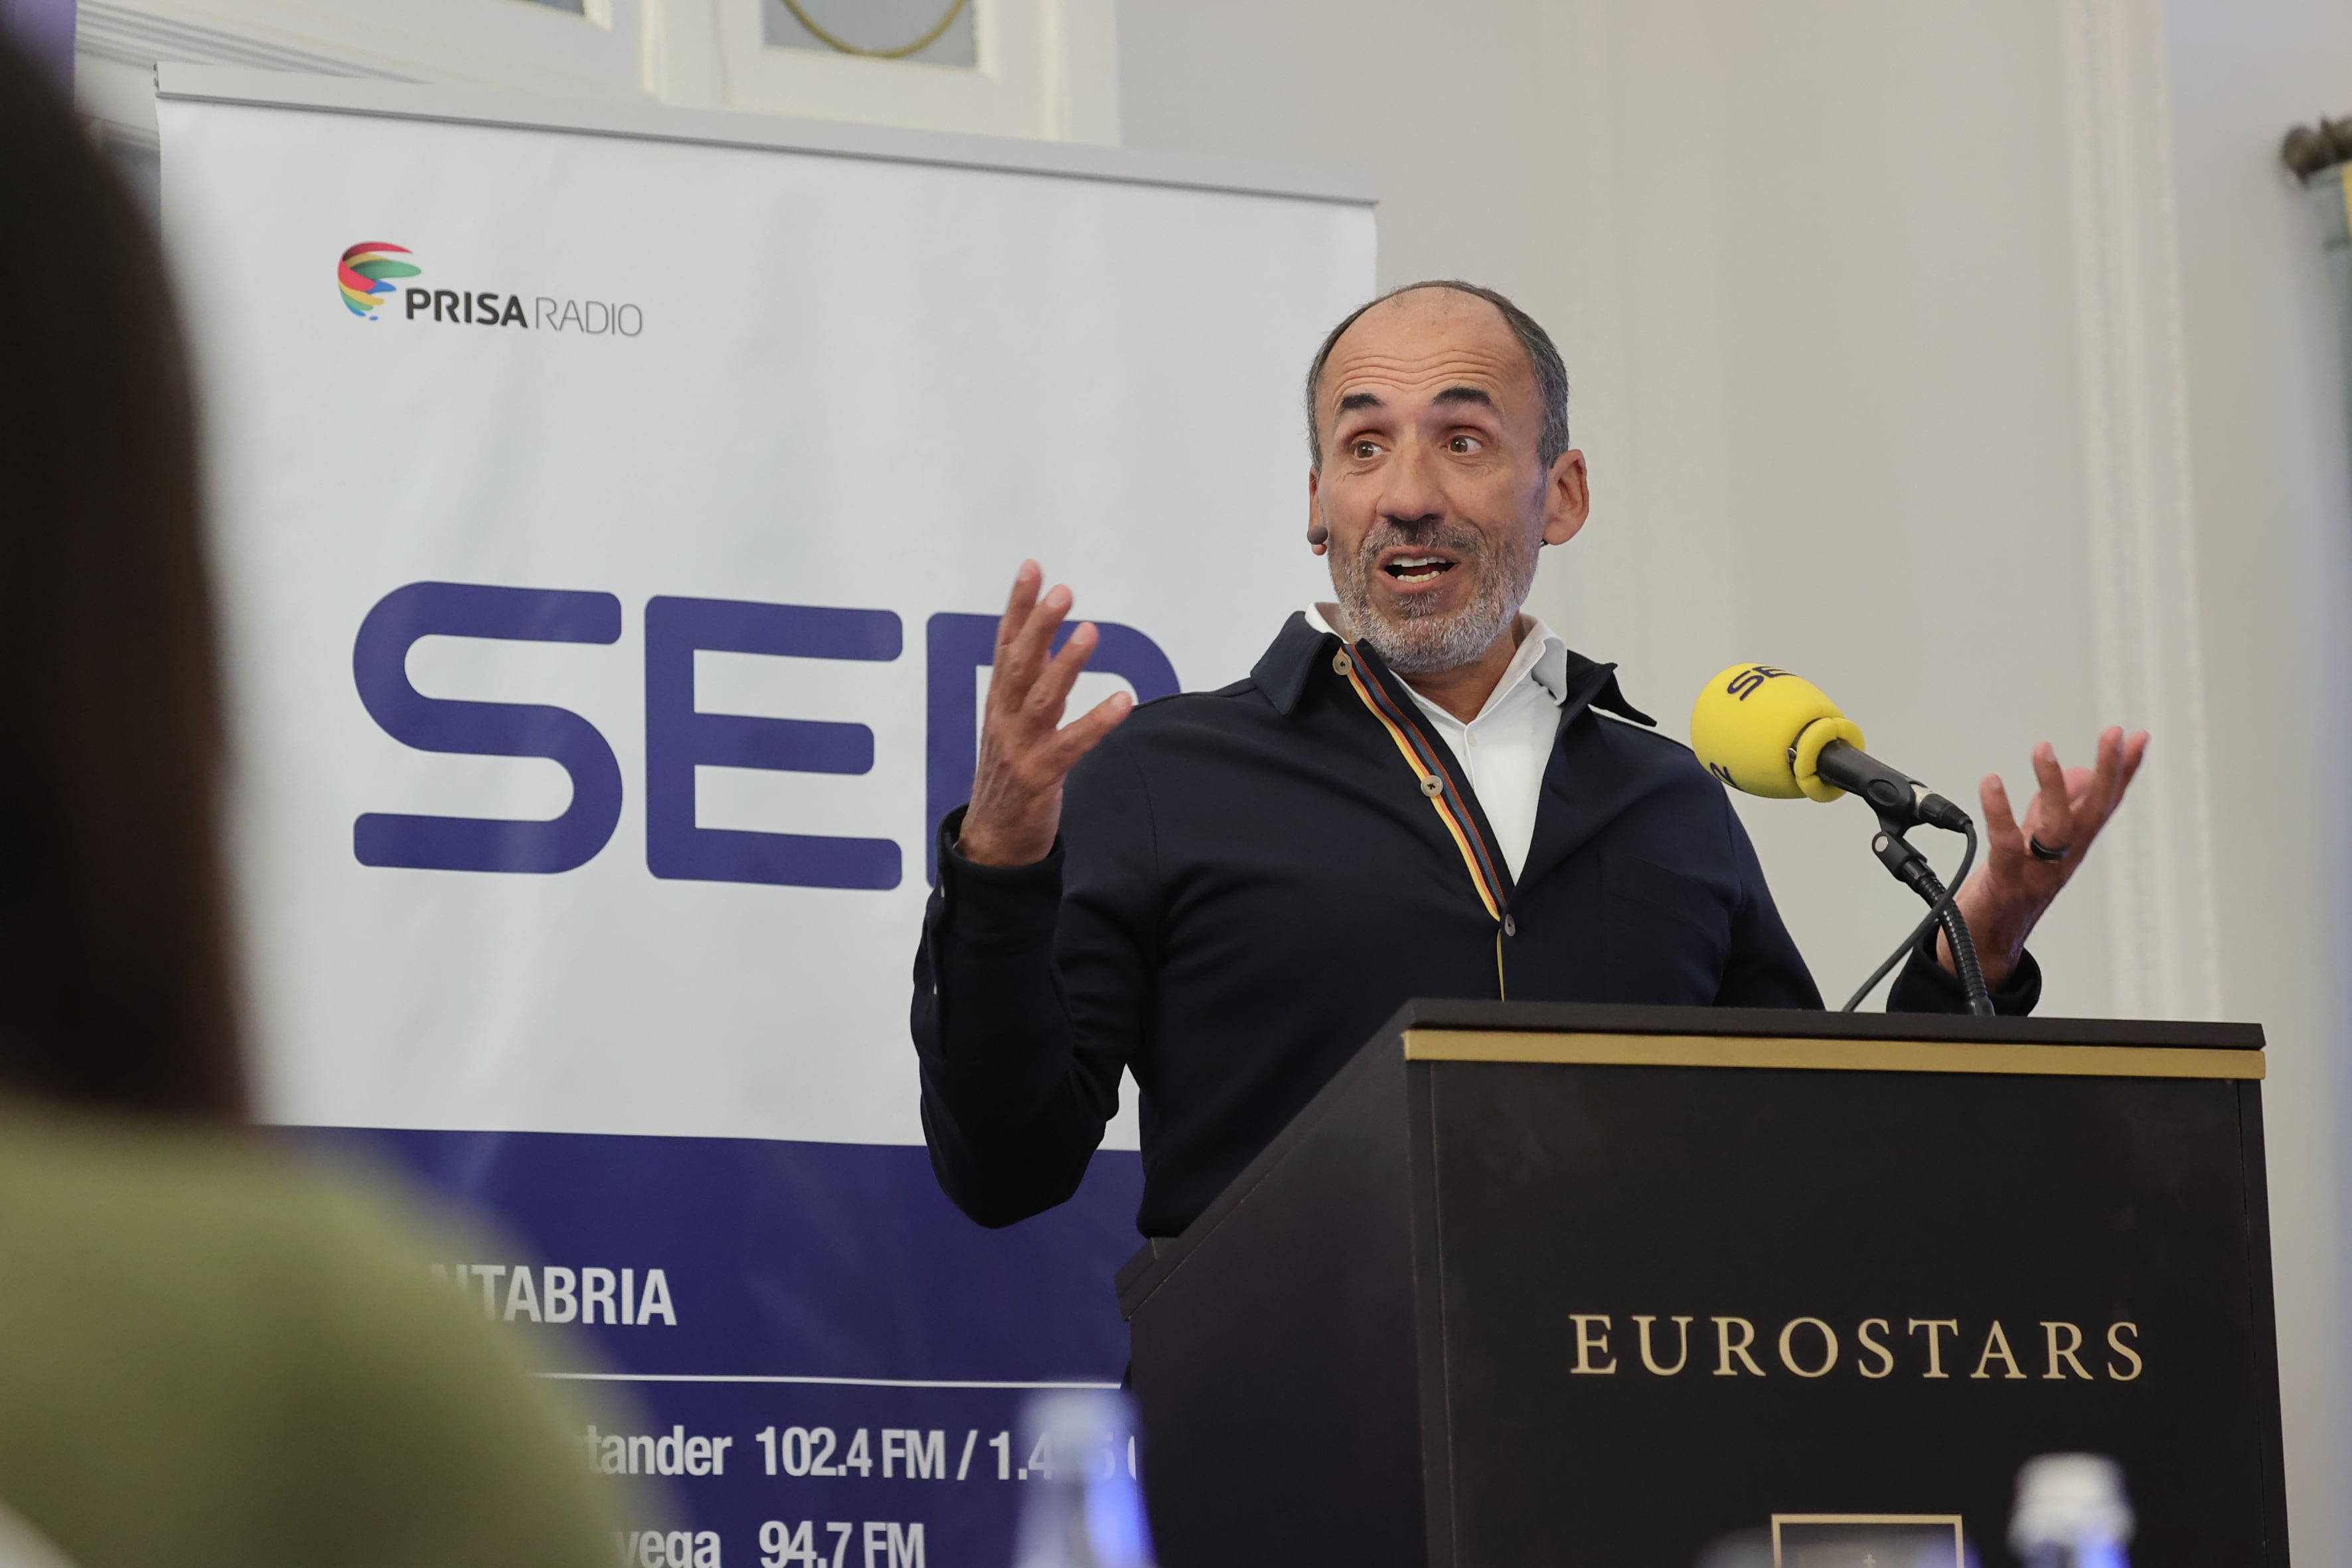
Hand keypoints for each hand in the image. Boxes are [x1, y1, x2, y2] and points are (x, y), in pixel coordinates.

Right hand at [956, 562, 1134, 867]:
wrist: (992, 842)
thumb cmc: (1009, 777)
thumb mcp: (1013, 724)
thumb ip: (1030, 684)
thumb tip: (1046, 643)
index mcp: (998, 702)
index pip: (1006, 644)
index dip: (1018, 606)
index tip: (1031, 568)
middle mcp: (1004, 719)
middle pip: (1019, 663)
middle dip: (1038, 624)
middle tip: (1061, 590)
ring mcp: (1019, 748)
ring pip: (1041, 698)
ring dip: (1065, 664)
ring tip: (1089, 631)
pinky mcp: (1039, 777)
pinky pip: (1071, 745)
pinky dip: (1097, 721)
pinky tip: (1122, 699)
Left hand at [1944, 726, 2149, 986]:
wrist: (1985, 942)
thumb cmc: (2010, 889)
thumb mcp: (2035, 841)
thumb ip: (2053, 807)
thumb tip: (2078, 773)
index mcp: (2072, 845)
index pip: (2104, 803)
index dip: (2123, 771)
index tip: (2138, 737)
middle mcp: (2062, 858)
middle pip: (2094, 812)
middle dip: (2110, 772)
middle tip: (2114, 734)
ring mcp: (2038, 872)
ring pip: (2056, 827)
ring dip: (2053, 786)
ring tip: (2045, 747)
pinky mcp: (2006, 880)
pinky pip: (2007, 843)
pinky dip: (1999, 812)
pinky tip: (1992, 783)